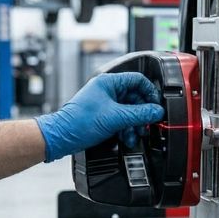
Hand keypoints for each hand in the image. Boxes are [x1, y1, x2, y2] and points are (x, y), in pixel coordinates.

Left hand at [36, 72, 164, 161]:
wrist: (61, 137)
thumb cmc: (79, 122)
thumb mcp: (116, 118)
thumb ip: (139, 114)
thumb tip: (156, 111)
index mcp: (109, 82)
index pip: (137, 80)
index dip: (149, 92)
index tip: (155, 106)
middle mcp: (107, 90)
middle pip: (135, 97)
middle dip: (142, 113)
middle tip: (147, 124)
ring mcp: (105, 103)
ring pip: (129, 110)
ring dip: (134, 124)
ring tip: (135, 134)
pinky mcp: (103, 116)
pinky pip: (121, 119)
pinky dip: (126, 128)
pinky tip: (126, 137)